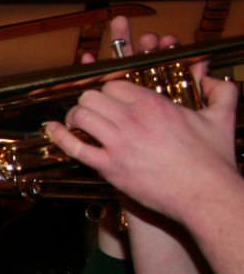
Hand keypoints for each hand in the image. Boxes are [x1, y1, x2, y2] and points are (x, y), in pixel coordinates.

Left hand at [45, 16, 237, 220]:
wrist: (205, 195)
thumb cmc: (213, 160)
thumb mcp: (221, 118)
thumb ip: (221, 92)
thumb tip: (213, 79)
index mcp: (153, 104)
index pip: (113, 84)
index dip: (108, 91)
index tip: (109, 99)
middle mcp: (132, 120)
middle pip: (92, 97)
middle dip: (88, 102)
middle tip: (90, 111)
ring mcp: (118, 144)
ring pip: (81, 116)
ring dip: (74, 117)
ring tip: (77, 123)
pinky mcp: (110, 167)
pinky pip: (75, 148)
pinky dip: (60, 136)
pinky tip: (52, 129)